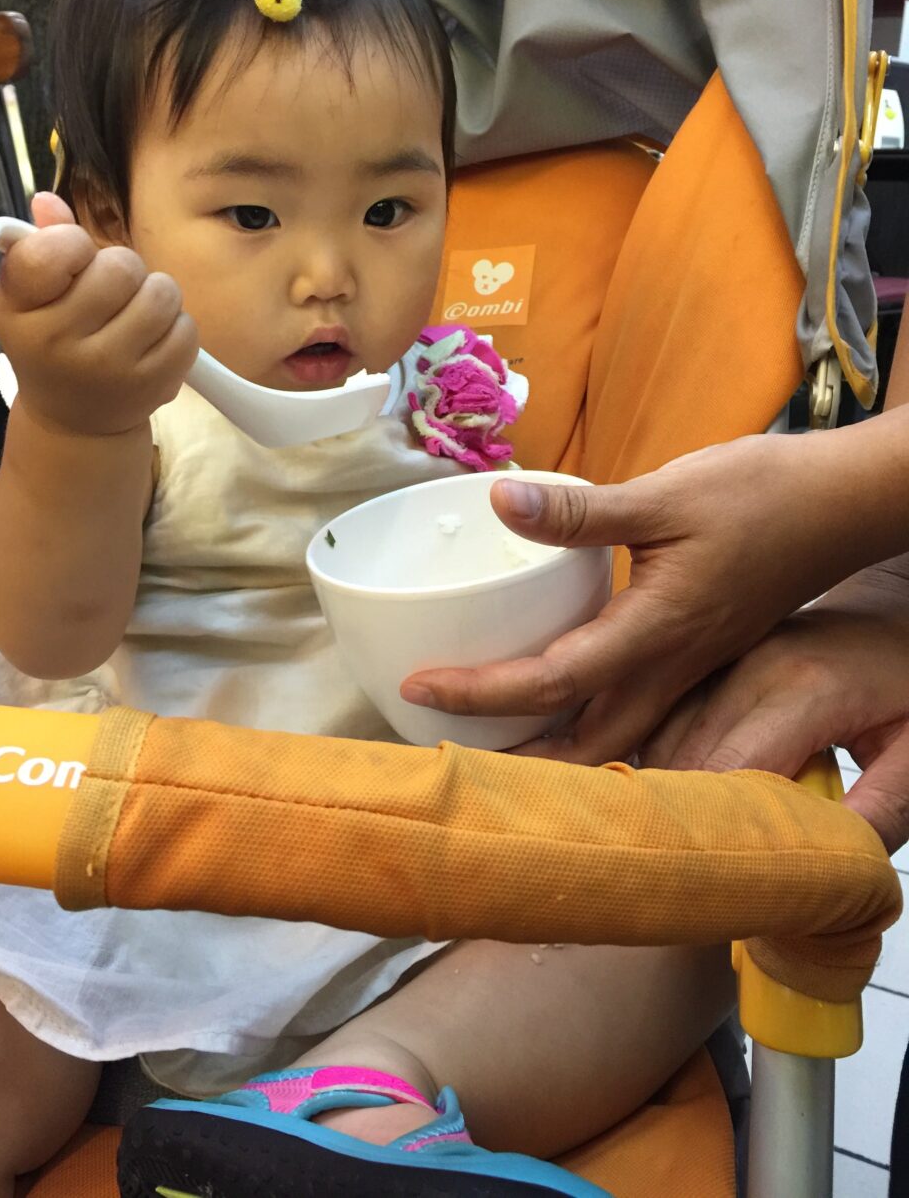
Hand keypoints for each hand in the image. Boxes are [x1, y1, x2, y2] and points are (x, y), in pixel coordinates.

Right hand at [0, 192, 197, 436]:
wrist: (75, 419)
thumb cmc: (52, 343)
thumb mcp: (30, 298)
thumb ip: (42, 245)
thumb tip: (49, 200)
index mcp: (20, 312)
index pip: (54, 249)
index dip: (73, 243)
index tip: (74, 258)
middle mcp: (61, 343)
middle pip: (121, 266)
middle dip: (123, 268)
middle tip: (112, 290)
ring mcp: (111, 369)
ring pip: (161, 293)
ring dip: (155, 294)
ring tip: (135, 312)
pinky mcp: (154, 385)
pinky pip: (186, 329)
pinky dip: (176, 326)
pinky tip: (153, 339)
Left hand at [401, 426, 908, 762]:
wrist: (842, 507)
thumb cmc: (763, 498)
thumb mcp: (665, 495)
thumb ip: (578, 511)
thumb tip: (498, 500)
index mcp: (655, 634)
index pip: (550, 681)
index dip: (479, 691)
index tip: (418, 688)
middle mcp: (670, 668)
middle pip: (584, 747)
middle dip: (517, 766)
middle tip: (451, 762)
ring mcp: (689, 669)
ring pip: (614, 740)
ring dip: (556, 756)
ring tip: (495, 757)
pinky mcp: (698, 656)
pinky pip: (637, 715)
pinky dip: (590, 727)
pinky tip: (564, 712)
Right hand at [642, 558, 908, 852]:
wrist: (896, 618)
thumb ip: (879, 813)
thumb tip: (830, 875)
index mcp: (805, 686)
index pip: (727, 770)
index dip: (712, 830)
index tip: (711, 879)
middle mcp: (751, 663)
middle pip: (682, 757)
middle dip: (684, 819)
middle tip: (698, 871)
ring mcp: (724, 657)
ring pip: (660, 738)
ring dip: (670, 791)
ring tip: (693, 838)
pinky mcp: (709, 662)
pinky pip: (664, 720)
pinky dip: (667, 761)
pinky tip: (688, 795)